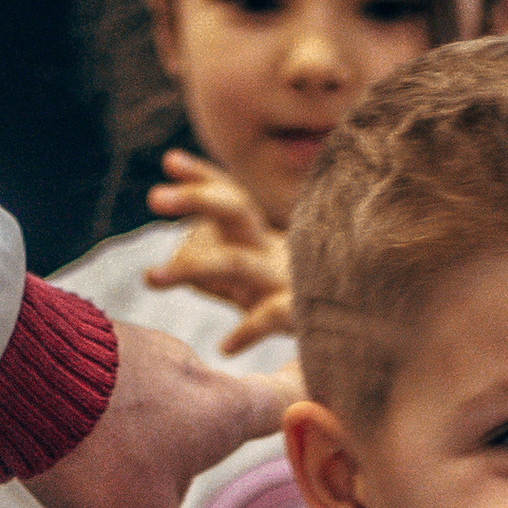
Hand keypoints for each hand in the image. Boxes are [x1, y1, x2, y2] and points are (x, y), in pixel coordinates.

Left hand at [20, 318, 289, 507]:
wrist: (8, 374)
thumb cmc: (97, 451)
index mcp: (220, 409)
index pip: (283, 403)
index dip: (304, 410)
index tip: (311, 402)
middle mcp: (185, 371)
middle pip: (186, 452)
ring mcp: (133, 354)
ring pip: (132, 439)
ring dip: (100, 491)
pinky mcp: (86, 348)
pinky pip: (95, 410)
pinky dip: (76, 450)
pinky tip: (39, 474)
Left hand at [147, 152, 293, 354]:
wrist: (357, 325)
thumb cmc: (292, 302)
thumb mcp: (251, 280)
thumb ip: (213, 271)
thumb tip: (177, 262)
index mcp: (259, 238)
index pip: (230, 197)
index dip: (201, 178)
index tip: (169, 160)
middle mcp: (272, 250)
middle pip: (236, 210)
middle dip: (195, 199)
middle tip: (154, 196)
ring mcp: (287, 279)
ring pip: (238, 263)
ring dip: (192, 267)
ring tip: (150, 277)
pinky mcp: (302, 314)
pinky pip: (273, 316)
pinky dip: (249, 331)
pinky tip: (225, 347)